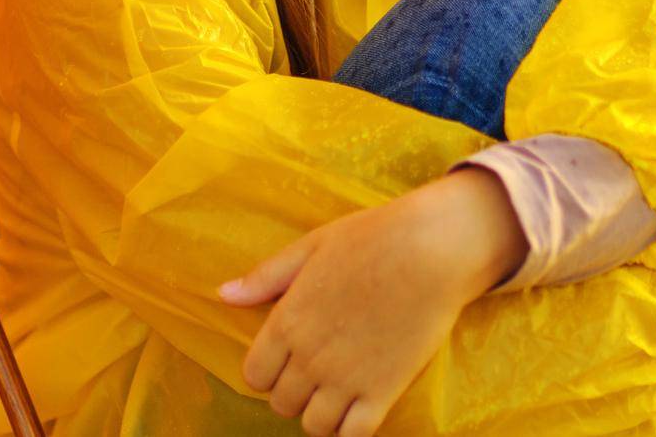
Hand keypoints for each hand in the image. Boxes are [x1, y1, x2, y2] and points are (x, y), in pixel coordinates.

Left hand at [218, 168, 527, 435]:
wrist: (432, 248)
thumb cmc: (373, 238)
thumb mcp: (312, 246)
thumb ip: (266, 277)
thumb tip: (223, 294)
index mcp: (287, 321)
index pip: (254, 375)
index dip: (267, 370)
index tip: (286, 358)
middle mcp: (309, 357)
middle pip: (282, 402)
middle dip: (294, 390)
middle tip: (317, 370)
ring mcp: (346, 378)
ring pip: (314, 425)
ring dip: (321, 412)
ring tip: (337, 390)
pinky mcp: (383, 390)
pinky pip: (353, 434)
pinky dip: (351, 428)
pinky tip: (360, 406)